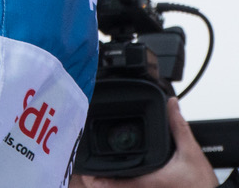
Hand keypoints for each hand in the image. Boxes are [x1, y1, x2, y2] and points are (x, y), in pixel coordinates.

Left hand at [70, 98, 218, 186]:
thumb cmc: (200, 183)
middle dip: (95, 178)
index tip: (82, 168)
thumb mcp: (190, 152)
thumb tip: (172, 104)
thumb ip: (178, 127)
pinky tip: (116, 173)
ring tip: (95, 169)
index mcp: (145, 181)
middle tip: (84, 167)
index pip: (109, 184)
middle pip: (108, 187)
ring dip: (106, 181)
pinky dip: (119, 182)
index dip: (92, 177)